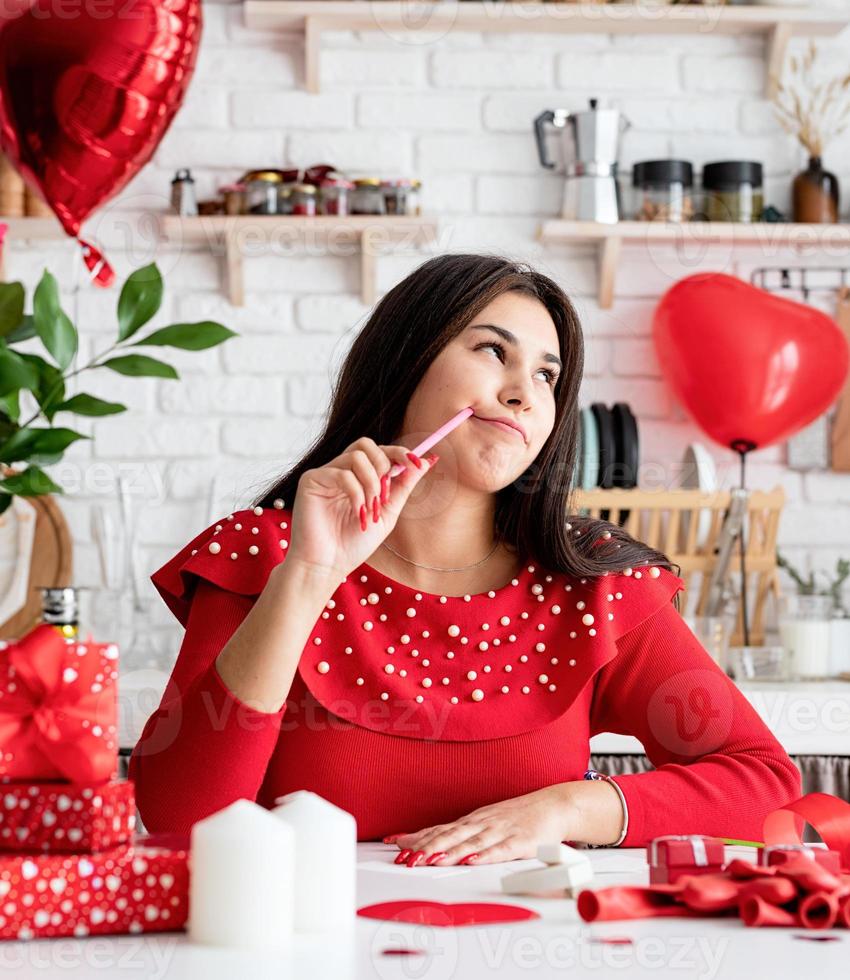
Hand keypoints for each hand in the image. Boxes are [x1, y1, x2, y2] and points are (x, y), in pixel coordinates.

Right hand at [287, 437, 437, 585]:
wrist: (328, 566)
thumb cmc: (353, 544)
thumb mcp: (388, 513)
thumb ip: (404, 486)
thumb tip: (426, 461)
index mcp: (357, 477)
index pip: (379, 451)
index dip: (399, 453)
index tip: (417, 463)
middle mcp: (340, 471)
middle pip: (366, 444)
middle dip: (384, 464)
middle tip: (385, 493)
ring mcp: (325, 474)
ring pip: (356, 455)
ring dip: (372, 484)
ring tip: (371, 510)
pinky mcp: (311, 480)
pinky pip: (342, 473)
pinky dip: (356, 493)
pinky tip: (357, 513)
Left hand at [383, 785, 576, 866]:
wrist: (554, 805)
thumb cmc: (518, 817)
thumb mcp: (485, 823)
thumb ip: (461, 836)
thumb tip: (432, 845)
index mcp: (472, 821)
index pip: (439, 829)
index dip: (417, 837)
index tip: (396, 845)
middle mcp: (482, 824)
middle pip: (449, 836)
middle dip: (426, 847)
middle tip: (406, 858)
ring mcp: (500, 831)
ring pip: (470, 843)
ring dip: (449, 852)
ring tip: (429, 860)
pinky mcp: (520, 841)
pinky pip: (501, 849)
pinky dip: (486, 855)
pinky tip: (472, 861)